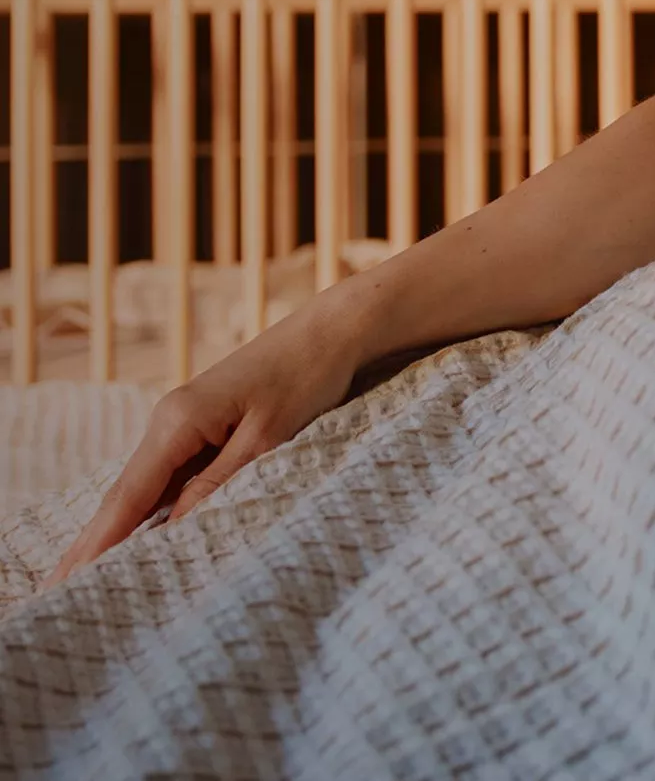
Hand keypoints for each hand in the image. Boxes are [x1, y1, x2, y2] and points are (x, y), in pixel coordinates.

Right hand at [40, 292, 365, 588]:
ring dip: (115, 530)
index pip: (129, 495)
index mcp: (178, 421)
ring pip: (143, 488)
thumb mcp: (267, 436)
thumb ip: (219, 484)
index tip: (68, 582)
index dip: (98, 542)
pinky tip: (136, 536)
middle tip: (53, 592)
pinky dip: (149, 509)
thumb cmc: (306, 376)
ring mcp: (184, 424)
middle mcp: (169, 422)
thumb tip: (173, 530)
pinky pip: (168, 476)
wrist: (331, 332)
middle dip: (90, 544)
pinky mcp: (204, 427)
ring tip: (80, 577)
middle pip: (123, 494)